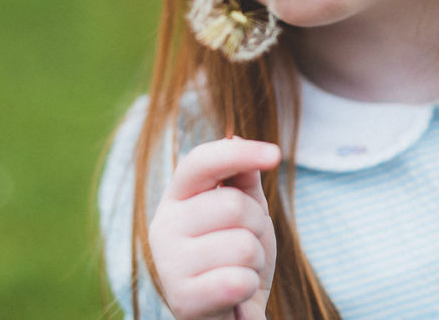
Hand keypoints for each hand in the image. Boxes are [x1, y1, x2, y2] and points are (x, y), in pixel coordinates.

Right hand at [149, 137, 281, 318]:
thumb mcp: (246, 212)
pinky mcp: (182, 300)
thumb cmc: (236, 256)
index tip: (275, 154)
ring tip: (238, 270)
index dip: (238, 153)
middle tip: (246, 246)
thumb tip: (238, 136)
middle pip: (233, 205)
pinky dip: (249, 287)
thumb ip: (242, 178)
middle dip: (256, 227)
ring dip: (255, 261)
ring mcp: (168, 264)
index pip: (201, 161)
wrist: (229, 313)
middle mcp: (163, 226)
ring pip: (243, 245)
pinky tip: (234, 292)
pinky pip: (240, 280)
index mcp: (176, 198)